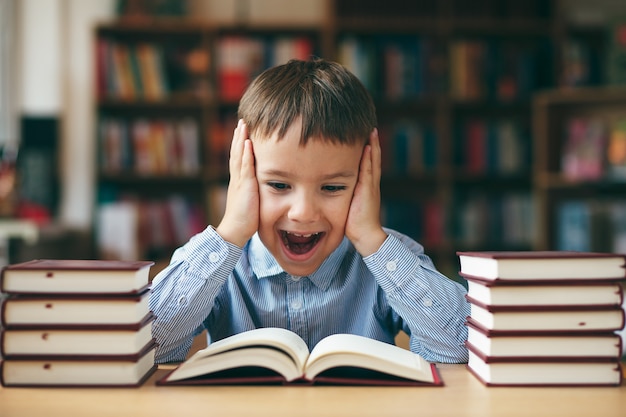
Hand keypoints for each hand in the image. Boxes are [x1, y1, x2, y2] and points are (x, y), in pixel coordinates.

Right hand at [216, 120, 258, 246]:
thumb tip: (265, 187)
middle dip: (239, 136)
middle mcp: (237, 178)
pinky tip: (247, 142)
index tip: (243, 131)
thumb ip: (256, 191)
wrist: (235, 231)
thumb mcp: (252, 201)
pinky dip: (245, 153)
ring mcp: (240, 181)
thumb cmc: (246, 220)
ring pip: (238, 156)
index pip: (239, 158)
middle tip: (241, 121)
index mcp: (239, 181)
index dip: (240, 144)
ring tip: (243, 125)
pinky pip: (245, 167)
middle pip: (236, 152)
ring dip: (240, 139)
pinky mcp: (244, 187)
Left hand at [346, 129, 387, 255]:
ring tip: (371, 130)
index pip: (366, 162)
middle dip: (371, 142)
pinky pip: (368, 170)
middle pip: (372, 157)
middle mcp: (370, 182)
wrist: (365, 236)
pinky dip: (369, 157)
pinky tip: (367, 146)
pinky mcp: (368, 190)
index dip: (366, 149)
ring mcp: (370, 185)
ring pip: (372, 160)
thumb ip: (340, 193)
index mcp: (365, 185)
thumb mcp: (346, 203)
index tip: (361, 134)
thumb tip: (326, 187)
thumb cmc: (353, 223)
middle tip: (369, 126)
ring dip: (372, 145)